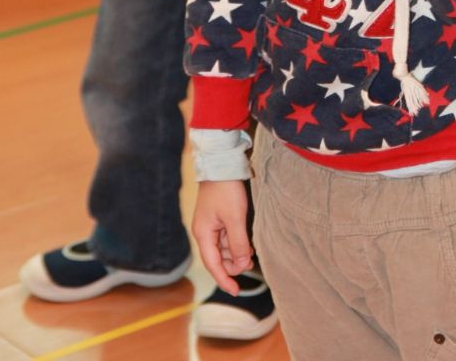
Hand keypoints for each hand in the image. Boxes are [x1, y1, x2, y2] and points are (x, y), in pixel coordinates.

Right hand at [193, 180, 252, 294]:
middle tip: (251, 261)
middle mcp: (204, 232)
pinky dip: (236, 242)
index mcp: (203, 234)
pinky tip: (247, 243)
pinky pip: (226, 237)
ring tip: (251, 251)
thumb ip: (238, 243)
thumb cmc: (226, 189)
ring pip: (224, 248)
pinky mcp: (218, 217)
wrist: (221, 164)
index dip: (224, 279)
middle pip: (218, 258)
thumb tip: (242, 265)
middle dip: (234, 263)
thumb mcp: (235, 218)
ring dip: (236, 252)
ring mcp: (211, 225)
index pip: (213, 264)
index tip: (236, 291)